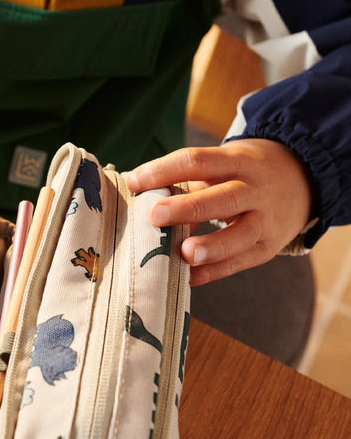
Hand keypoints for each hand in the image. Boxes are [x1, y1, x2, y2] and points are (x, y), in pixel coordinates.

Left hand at [126, 139, 312, 285]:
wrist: (305, 179)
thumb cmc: (244, 174)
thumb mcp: (224, 165)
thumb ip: (187, 182)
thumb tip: (140, 198)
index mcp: (237, 161)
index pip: (197, 161)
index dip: (163, 170)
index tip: (133, 181)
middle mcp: (255, 189)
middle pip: (222, 198)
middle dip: (187, 207)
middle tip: (154, 215)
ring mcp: (265, 220)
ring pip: (240, 234)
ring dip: (211, 246)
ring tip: (184, 253)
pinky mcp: (268, 248)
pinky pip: (240, 262)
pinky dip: (214, 271)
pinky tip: (189, 278)